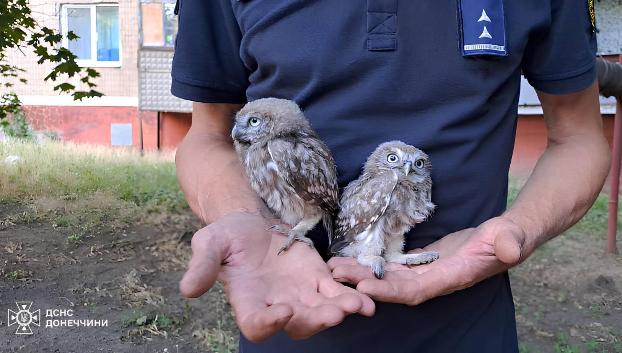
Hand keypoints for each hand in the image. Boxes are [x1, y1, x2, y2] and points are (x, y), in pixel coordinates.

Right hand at [180, 212, 374, 341]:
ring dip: (340, 311)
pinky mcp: (318, 280)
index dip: (270, 324)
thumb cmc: (227, 236)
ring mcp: (300, 295)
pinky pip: (336, 294)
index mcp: (248, 301)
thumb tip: (188, 290)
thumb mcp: (209, 243)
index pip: (257, 325)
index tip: (284, 310)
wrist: (251, 223)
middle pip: (297, 326)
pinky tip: (368, 299)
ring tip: (358, 305)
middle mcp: (276, 305)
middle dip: (316, 321)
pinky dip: (352, 297)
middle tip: (333, 314)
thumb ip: (202, 265)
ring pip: (321, 313)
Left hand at [328, 216, 526, 304]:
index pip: (415, 291)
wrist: (507, 237)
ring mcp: (428, 272)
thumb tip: (508, 250)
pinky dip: (376, 265)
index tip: (362, 287)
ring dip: (364, 274)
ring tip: (336, 267)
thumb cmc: (509, 237)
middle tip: (334, 275)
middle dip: (364, 283)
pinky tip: (356, 259)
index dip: (388, 291)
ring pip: (390, 277)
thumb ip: (508, 243)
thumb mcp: (510, 237)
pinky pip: (395, 267)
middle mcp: (435, 281)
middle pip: (393, 287)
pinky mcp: (423, 262)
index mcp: (451, 278)